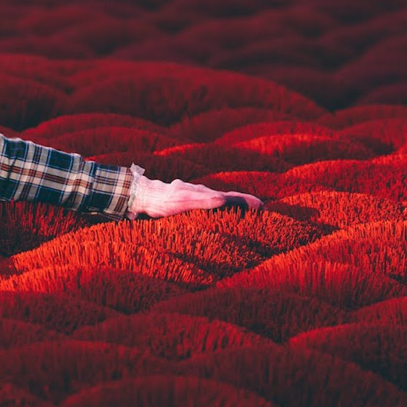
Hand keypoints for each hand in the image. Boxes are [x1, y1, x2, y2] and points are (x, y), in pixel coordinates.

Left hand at [127, 170, 262, 219]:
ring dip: (232, 206)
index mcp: (204, 193)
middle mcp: (201, 193)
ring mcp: (193, 196)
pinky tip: (215, 213)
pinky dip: (216, 208)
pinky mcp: (184, 201)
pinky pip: (205, 205)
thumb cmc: (163, 200)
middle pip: (227, 198)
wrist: (142, 195)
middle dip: (244, 203)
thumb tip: (223, 198)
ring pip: (217, 201)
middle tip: (261, 210)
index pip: (231, 197)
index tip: (264, 207)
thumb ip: (203, 200)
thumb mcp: (184, 201)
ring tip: (245, 213)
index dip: (247, 202)